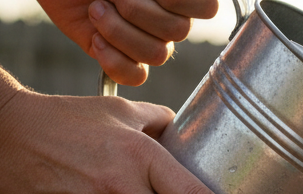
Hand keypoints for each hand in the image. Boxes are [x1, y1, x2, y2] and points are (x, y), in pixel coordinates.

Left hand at [38, 0, 219, 85]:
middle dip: (139, 13)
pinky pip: (136, 76)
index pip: (207, 8)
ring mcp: (144, 39)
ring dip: (120, 33)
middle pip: (178, 32)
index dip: (183, 2)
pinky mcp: (120, 57)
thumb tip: (164, 2)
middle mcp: (167, 17)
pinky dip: (114, 60)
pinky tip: (95, 39)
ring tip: (95, 11)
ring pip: (157, 55)